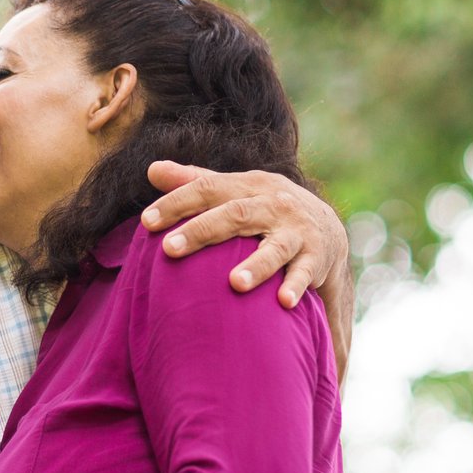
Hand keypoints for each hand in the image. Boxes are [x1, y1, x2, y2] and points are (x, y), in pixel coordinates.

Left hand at [139, 160, 347, 307]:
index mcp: (248, 186)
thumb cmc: (264, 208)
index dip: (177, 202)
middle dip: (202, 231)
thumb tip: (152, 169)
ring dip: (256, 266)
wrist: (325, 227)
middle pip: (235, 214)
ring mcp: (296, 231)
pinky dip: (296, 286)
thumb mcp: (234, 191)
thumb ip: (195, 180)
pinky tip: (283, 302)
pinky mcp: (315, 257)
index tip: (146, 221)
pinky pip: (305, 273)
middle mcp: (273, 204)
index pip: (208, 188)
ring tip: (234, 284)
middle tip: (169, 249)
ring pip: (275, 247)